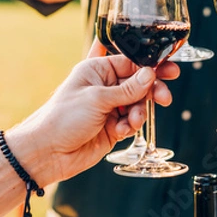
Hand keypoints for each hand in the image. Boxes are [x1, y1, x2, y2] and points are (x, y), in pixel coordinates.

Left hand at [13, 39, 179, 183]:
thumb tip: (150, 75)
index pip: (130, 62)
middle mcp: (104, 86)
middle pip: (138, 83)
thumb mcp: (97, 98)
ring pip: (138, 104)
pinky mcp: (113, 126)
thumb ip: (127, 89)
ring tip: (131, 121)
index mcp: (96, 70)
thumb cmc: (62, 119)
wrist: (48, 153)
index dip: (150, 67)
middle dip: (151, 91)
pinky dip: (131, 125)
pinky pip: (132, 121)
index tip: (168, 71)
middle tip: (163, 97)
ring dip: (139, 112)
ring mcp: (109, 107)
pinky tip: (122, 129)